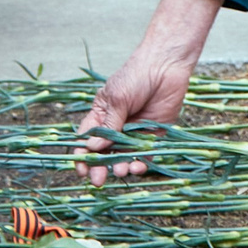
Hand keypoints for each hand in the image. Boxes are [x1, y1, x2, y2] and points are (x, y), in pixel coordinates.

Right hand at [73, 0, 221, 182]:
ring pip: (124, 157)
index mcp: (101, 115)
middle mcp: (117, 127)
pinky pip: (145, 155)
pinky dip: (140, 164)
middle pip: (104, 153)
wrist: (166, 66)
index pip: (87, 139)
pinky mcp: (154, 135)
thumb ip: (108, 125)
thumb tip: (94, 149)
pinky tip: (137, 167)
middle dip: (99, 168)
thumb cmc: (135, 75)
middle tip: (98, 180)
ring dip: (119, 167)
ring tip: (120, 171)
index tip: (81, 169)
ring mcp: (135, 132)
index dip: (83, 155)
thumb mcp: (117, 99)